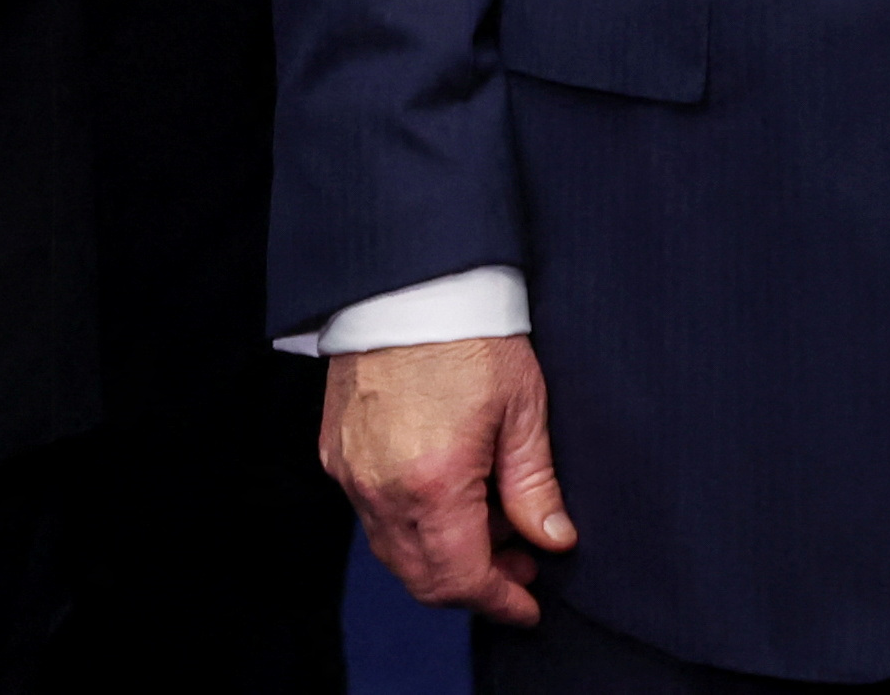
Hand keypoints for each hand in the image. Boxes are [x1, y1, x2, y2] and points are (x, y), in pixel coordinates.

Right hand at [324, 333, 572, 627]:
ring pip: (395, 550)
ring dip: (444, 554)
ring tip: (493, 518)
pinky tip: (451, 492)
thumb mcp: (522, 409)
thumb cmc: (471, 334)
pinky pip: (373, 515)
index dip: (500, 601)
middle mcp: (381, 489)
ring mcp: (351, 473)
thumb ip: (534, 487)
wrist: (409, 281)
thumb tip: (553, 540)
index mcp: (433, 483)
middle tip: (521, 562)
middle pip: (423, 577)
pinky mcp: (336, 453)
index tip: (528, 607)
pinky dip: (413, 522)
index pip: (462, 578)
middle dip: (475, 583)